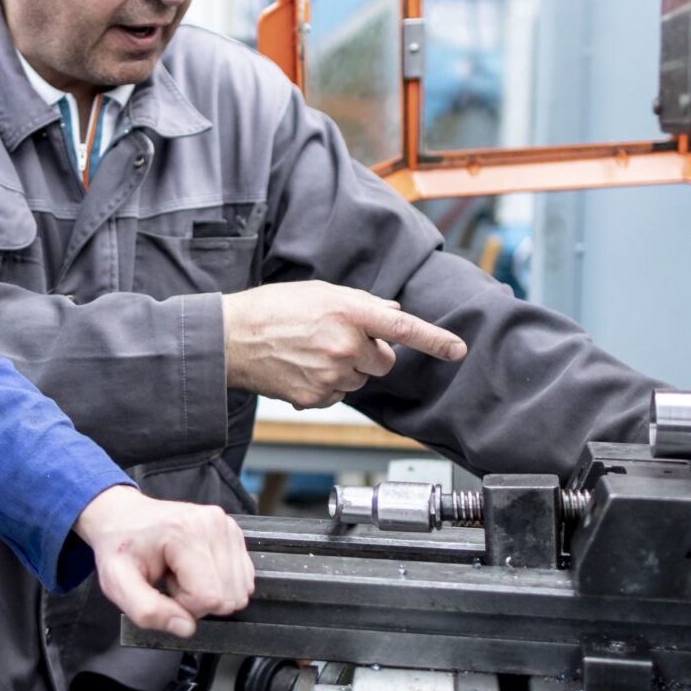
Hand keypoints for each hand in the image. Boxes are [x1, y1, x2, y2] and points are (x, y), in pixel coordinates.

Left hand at [76, 484, 254, 638]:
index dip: (185, 607)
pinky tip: (195, 569)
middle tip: (172, 581)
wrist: (123, 517)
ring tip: (181, 573)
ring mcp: (227, 526)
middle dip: (198, 602)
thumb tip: (185, 627)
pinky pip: (243, 579)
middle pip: (229, 597)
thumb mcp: (117, 583)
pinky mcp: (233, 532)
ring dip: (209, 592)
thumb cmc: (119, 545)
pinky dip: (219, 582)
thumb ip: (147, 611)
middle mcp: (213, 524)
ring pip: (239, 590)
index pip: (210, 598)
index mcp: (185, 532)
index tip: (165, 591)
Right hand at [220, 281, 466, 408]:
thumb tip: (393, 314)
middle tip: (338, 341)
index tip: (458, 350)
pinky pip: (340, 395)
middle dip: (371, 353)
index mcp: (348, 312)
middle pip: (384, 361)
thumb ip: (361, 303)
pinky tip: (303, 369)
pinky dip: (327, 385)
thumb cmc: (272, 309)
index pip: (403, 328)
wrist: (231, 339)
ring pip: (362, 379)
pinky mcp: (317, 398)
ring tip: (312, 352)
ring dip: (348, 369)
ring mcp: (331, 374)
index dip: (435, 340)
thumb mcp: (320, 292)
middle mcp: (344, 345)